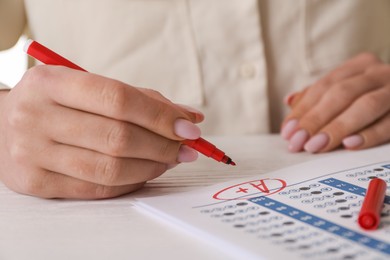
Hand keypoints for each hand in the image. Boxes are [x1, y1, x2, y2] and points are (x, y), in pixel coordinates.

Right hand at [0, 66, 202, 198]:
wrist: (3, 127)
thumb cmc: (57, 104)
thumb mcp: (87, 88)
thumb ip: (139, 99)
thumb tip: (189, 118)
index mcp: (51, 82)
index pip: (118, 99)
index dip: (160, 116)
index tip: (190, 128)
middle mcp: (36, 116)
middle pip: (118, 138)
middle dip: (163, 145)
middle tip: (187, 148)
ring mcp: (31, 153)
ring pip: (110, 168)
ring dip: (152, 167)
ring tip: (170, 159)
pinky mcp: (34, 183)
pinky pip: (97, 189)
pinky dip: (131, 183)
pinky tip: (146, 172)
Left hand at [281, 53, 389, 152]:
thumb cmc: (375, 94)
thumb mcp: (349, 88)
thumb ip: (320, 95)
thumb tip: (290, 101)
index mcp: (358, 66)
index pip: (323, 86)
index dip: (303, 109)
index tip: (288, 131)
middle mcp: (378, 73)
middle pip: (340, 94)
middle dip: (315, 119)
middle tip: (298, 142)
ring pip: (364, 105)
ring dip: (337, 127)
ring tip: (317, 146)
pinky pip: (389, 122)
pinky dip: (370, 133)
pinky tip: (350, 144)